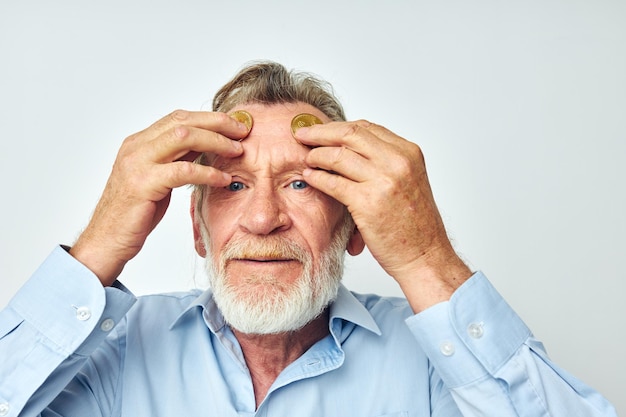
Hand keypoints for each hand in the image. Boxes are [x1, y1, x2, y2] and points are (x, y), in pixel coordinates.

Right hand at [70, 110, 246, 285]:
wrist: (106, 242)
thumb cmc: (134, 214)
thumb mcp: (159, 180)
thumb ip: (177, 160)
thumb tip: (206, 146)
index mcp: (139, 143)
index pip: (178, 119)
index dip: (209, 118)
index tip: (234, 124)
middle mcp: (135, 147)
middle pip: (182, 122)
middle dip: (216, 123)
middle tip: (242, 131)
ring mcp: (137, 163)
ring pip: (183, 138)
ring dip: (215, 142)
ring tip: (238, 151)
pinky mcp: (142, 184)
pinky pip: (182, 171)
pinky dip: (207, 172)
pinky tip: (223, 179)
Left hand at [297, 120, 471, 311]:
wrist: (425, 255)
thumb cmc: (415, 225)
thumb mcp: (408, 181)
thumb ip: (386, 162)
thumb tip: (351, 149)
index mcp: (409, 153)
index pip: (367, 128)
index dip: (339, 127)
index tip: (322, 130)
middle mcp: (398, 162)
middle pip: (350, 134)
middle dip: (322, 133)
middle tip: (303, 135)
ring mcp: (383, 181)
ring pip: (338, 156)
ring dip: (317, 155)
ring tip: (307, 159)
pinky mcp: (367, 202)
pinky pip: (333, 182)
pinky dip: (317, 178)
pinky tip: (310, 178)